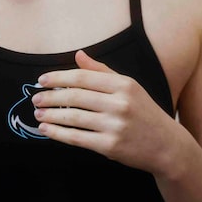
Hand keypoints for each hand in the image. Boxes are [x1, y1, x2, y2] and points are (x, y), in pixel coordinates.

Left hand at [32, 50, 188, 175]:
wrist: (166, 146)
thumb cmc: (145, 114)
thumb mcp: (130, 87)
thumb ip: (102, 71)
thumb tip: (78, 55)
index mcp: (124, 85)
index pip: (83, 77)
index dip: (59, 78)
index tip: (42, 80)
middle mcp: (120, 103)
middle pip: (75, 96)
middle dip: (50, 97)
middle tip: (35, 99)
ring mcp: (115, 125)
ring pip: (73, 118)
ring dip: (51, 116)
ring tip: (38, 115)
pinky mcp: (110, 146)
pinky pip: (77, 138)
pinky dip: (58, 134)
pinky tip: (47, 130)